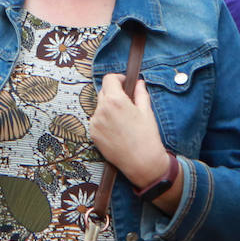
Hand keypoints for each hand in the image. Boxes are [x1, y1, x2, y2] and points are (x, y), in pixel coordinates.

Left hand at [90, 74, 169, 188]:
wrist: (142, 162)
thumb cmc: (147, 137)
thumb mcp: (146, 111)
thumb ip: (140, 93)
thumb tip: (139, 83)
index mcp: (115, 101)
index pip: (109, 79)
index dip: (118, 79)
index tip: (125, 83)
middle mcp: (101, 110)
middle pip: (103, 92)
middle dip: (114, 93)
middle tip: (127, 103)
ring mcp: (95, 122)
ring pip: (99, 107)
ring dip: (109, 108)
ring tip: (123, 120)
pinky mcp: (92, 134)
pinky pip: (97, 120)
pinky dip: (104, 121)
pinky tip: (117, 130)